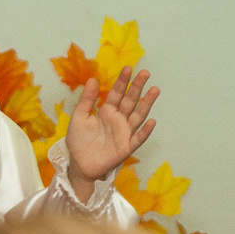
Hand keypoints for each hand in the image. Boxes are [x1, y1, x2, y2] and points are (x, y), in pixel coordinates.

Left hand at [64, 67, 157, 188]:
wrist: (79, 165)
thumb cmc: (79, 141)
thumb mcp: (79, 118)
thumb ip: (87, 100)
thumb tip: (93, 79)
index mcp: (107, 111)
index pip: (116, 93)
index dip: (122, 81)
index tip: (128, 68)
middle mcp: (118, 120)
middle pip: (130, 101)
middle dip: (137, 87)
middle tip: (145, 73)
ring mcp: (124, 133)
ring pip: (138, 116)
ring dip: (146, 103)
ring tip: (155, 90)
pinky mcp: (126, 148)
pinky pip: (138, 139)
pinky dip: (145, 131)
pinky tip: (151, 121)